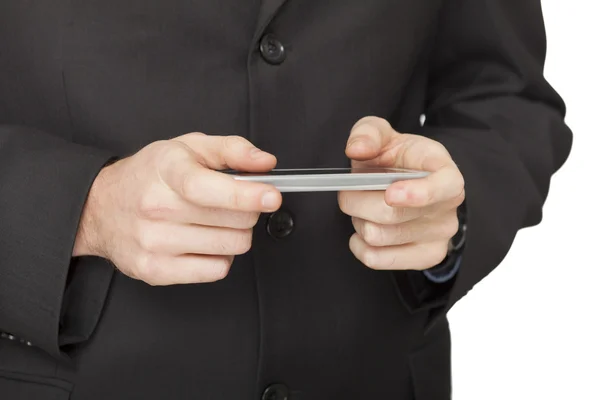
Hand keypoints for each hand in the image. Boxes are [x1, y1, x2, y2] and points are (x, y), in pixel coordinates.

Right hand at [73, 133, 281, 284]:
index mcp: (167, 171)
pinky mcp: (155, 270)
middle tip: (232, 204)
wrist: (100, 207)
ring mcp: (153, 242)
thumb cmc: (149, 176)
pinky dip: (220, 257)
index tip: (271, 196)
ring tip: (213, 222)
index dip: (246, 194)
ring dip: (234, 235)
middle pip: (234, 220)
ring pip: (231, 247)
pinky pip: (216, 270)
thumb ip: (232, 150)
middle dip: (246, 212)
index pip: (209, 188)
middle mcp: (156, 207)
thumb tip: (265, 162)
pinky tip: (203, 242)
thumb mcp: (189, 147)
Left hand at [339, 117, 464, 270]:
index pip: (445, 186)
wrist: (408, 186)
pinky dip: (359, 246)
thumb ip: (368, 133)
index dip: (419, 193)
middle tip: (352, 189)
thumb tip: (357, 148)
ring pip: (378, 236)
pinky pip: (377, 259)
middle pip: (391, 214)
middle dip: (357, 200)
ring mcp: (440, 235)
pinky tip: (364, 229)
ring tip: (365, 207)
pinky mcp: (426, 257)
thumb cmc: (398, 160)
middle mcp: (448, 206)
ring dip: (358, 220)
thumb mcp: (383, 135)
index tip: (390, 193)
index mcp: (444, 171)